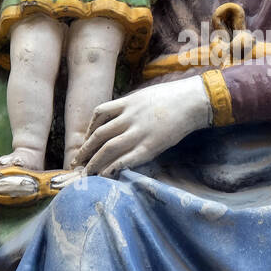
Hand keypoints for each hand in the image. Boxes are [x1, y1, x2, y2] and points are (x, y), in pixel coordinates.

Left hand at [71, 75, 210, 176]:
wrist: (193, 101)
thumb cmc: (173, 97)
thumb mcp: (146, 95)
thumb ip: (131, 106)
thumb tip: (120, 116)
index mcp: (127, 103)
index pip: (99, 114)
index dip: (88, 130)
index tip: (85, 142)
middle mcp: (128, 117)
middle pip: (99, 135)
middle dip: (85, 151)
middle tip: (76, 163)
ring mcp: (138, 132)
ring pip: (107, 148)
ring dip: (94, 162)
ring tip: (86, 174)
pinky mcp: (149, 146)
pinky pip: (125, 159)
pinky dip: (113, 167)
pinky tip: (106, 175)